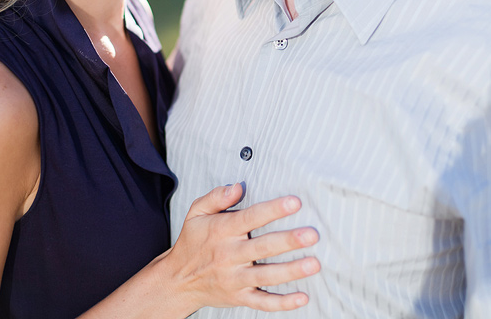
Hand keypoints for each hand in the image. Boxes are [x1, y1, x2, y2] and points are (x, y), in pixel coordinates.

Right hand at [164, 183, 320, 312]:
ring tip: (313, 264)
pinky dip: (282, 303)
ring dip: (291, 271)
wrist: (176, 280)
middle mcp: (230, 255)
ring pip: (266, 275)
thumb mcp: (196, 213)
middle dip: (288, 241)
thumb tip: (237, 186)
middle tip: (311, 235)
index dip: (273, 210)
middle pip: (263, 247)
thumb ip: (216, 197)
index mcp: (222, 231)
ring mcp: (235, 278)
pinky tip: (302, 298)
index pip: (251, 217)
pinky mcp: (239, 296)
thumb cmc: (192, 242)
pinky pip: (262, 302)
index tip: (294, 202)